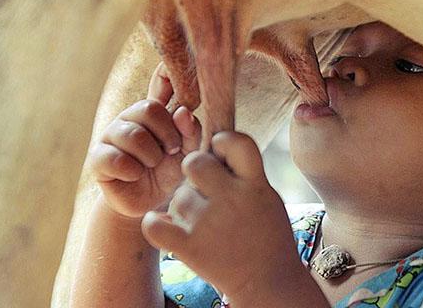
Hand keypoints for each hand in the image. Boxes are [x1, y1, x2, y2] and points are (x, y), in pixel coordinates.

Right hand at [90, 62, 200, 217]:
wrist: (149, 204)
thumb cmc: (169, 172)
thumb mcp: (187, 152)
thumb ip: (190, 131)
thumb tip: (183, 112)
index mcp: (154, 111)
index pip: (160, 82)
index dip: (167, 72)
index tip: (172, 67)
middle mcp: (130, 116)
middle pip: (149, 108)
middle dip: (167, 134)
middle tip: (172, 150)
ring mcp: (111, 135)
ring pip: (133, 134)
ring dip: (151, 155)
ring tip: (154, 165)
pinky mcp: (98, 158)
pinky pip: (115, 157)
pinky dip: (132, 169)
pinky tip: (136, 175)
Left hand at [140, 131, 304, 298]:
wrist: (268, 281)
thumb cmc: (267, 236)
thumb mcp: (267, 197)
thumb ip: (245, 172)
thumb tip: (215, 143)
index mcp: (256, 183)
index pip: (236, 141)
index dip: (223, 141)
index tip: (221, 154)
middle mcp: (232, 198)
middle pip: (194, 162)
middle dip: (195, 172)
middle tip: (205, 190)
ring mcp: (209, 223)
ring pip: (177, 196)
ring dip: (183, 206)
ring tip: (201, 224)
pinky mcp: (190, 247)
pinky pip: (154, 224)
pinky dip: (156, 224)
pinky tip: (169, 227)